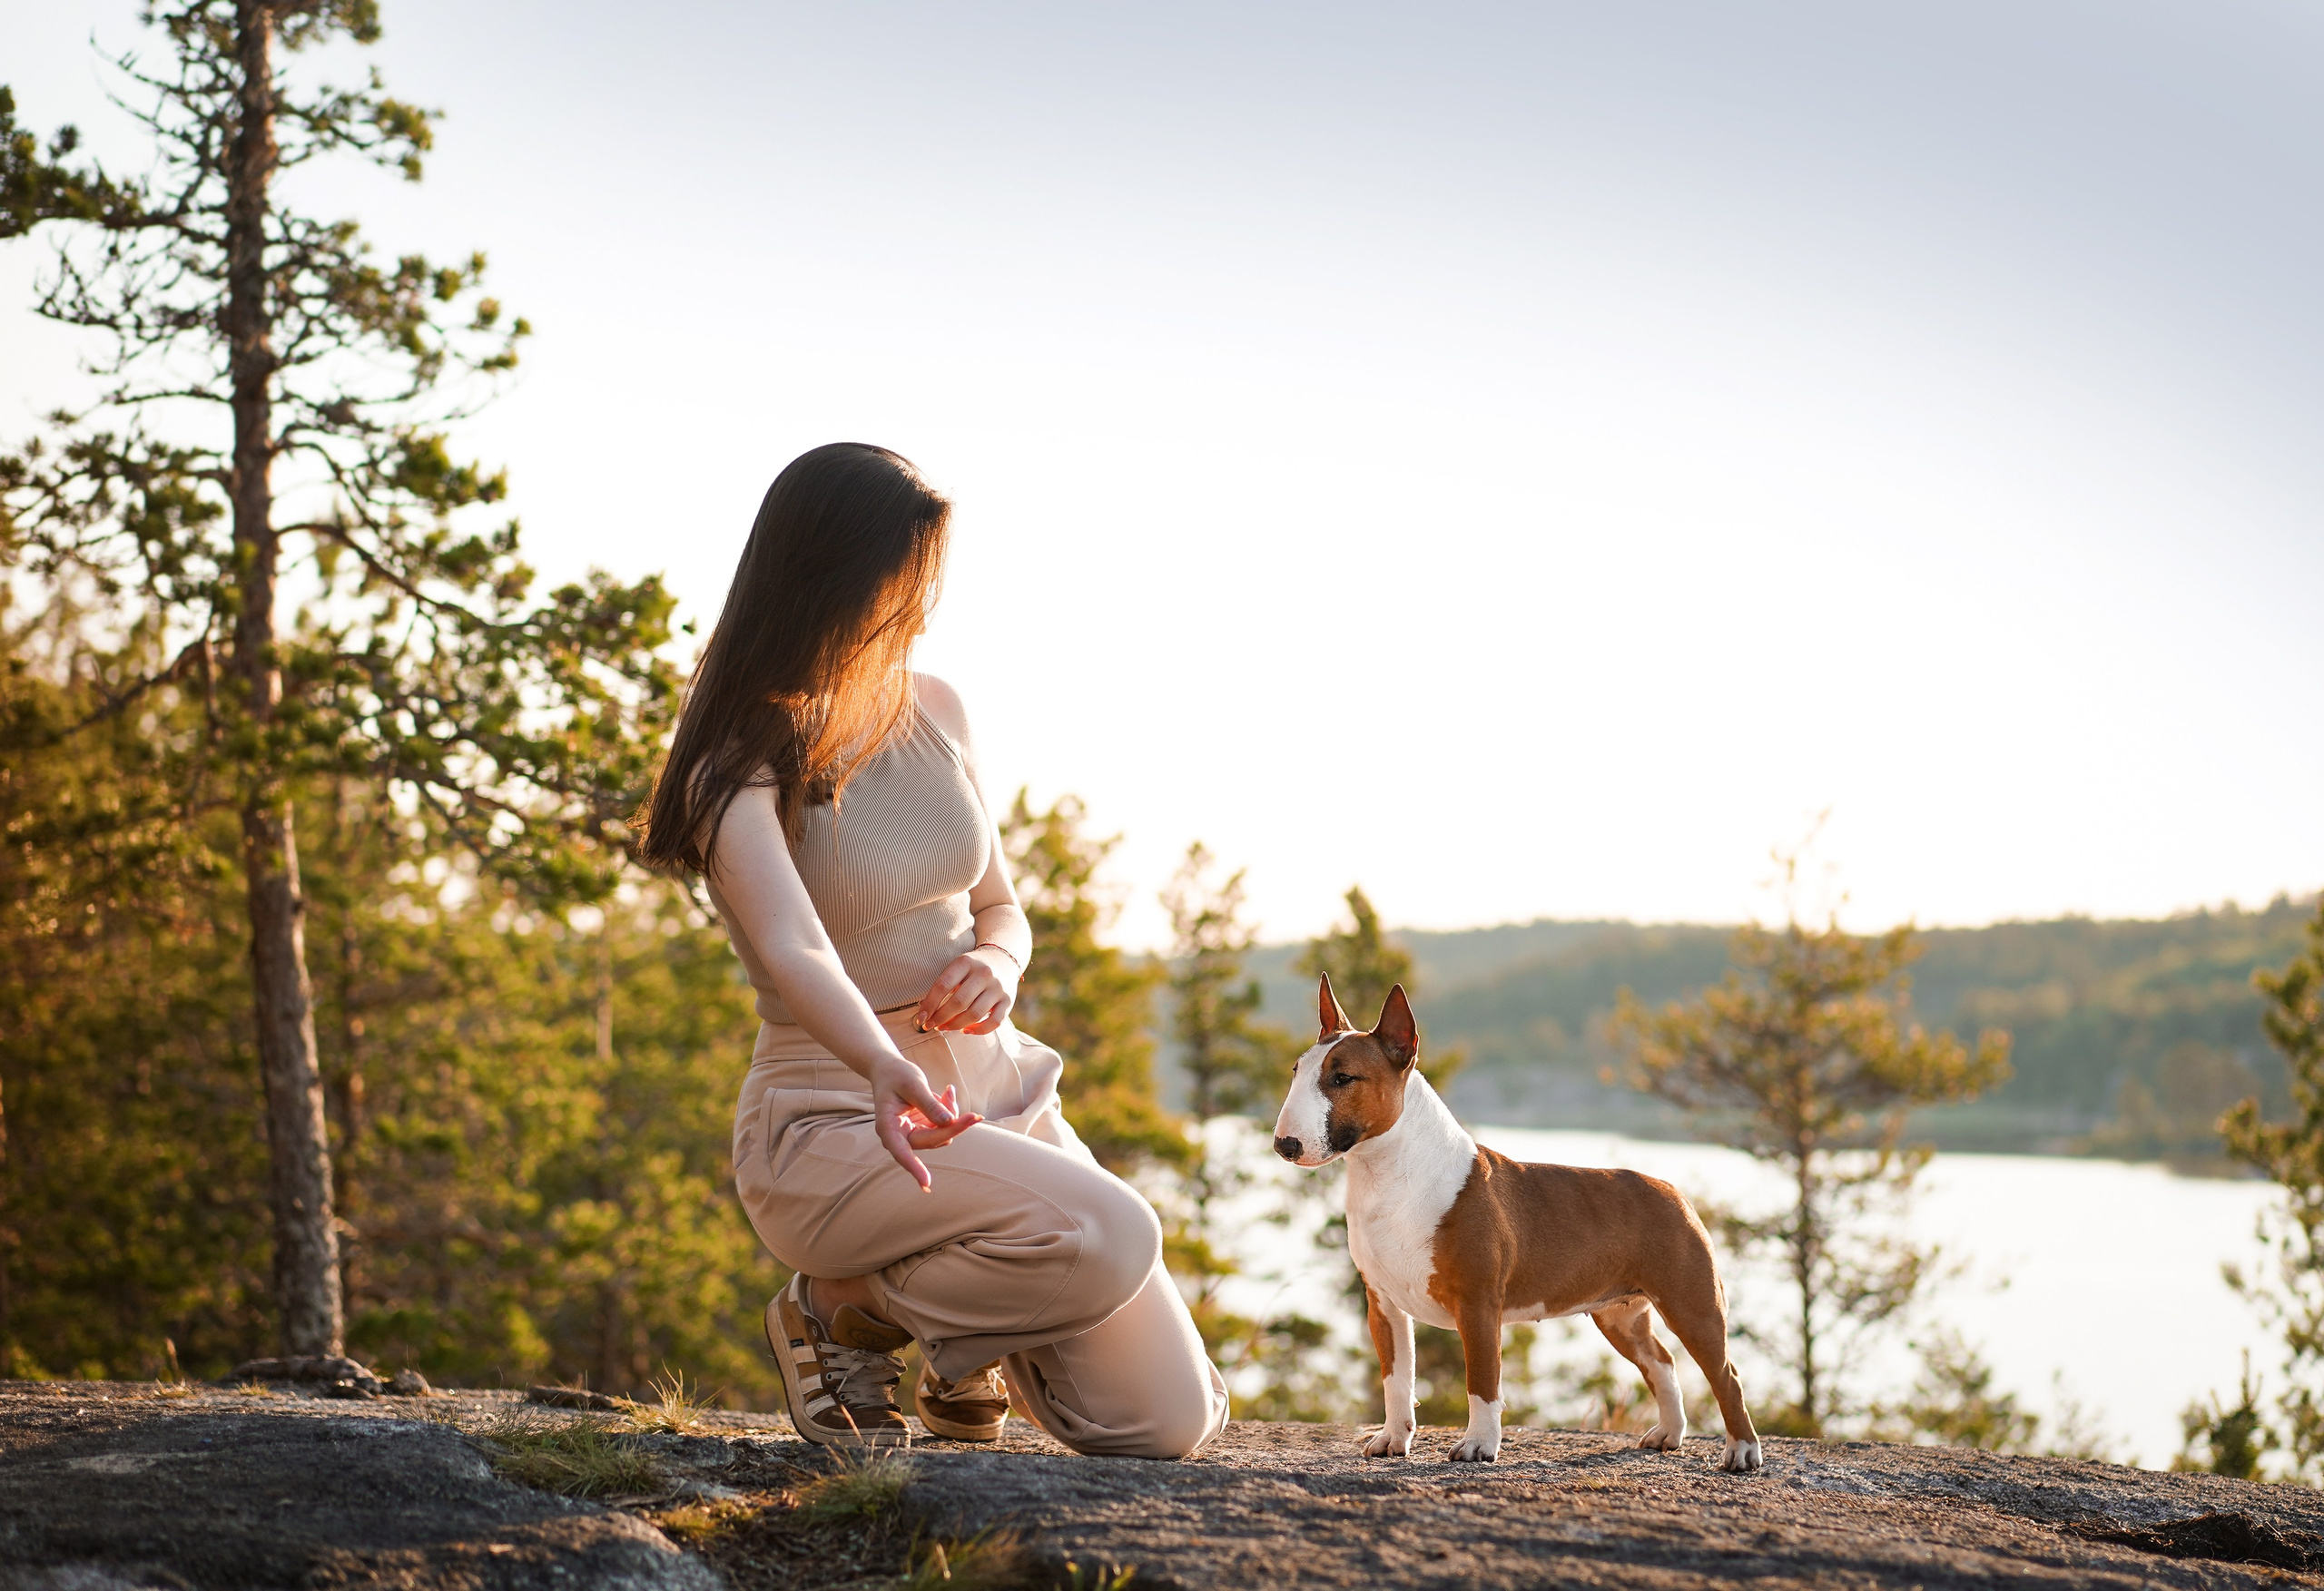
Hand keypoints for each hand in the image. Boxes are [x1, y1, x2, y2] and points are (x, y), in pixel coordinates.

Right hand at [871, 1057, 981, 1190]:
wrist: (890, 1071)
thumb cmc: (898, 1075)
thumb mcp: (914, 1084)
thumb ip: (929, 1104)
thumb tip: (949, 1122)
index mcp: (888, 1127)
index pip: (901, 1152)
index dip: (915, 1168)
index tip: (927, 1184)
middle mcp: (899, 1136)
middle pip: (932, 1141)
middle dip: (954, 1128)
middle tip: (976, 1115)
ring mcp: (913, 1135)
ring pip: (943, 1135)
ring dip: (953, 1116)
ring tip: (948, 1091)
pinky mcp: (924, 1130)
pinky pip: (945, 1127)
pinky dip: (951, 1112)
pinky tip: (947, 1093)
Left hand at [915, 945, 1019, 1034]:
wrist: (1002, 960)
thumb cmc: (971, 969)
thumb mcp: (957, 968)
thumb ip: (943, 987)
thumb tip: (924, 1013)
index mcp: (966, 962)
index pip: (943, 985)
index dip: (929, 1004)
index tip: (921, 1019)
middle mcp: (984, 973)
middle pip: (959, 1002)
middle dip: (940, 1017)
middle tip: (930, 1026)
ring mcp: (998, 987)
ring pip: (975, 1013)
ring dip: (956, 1025)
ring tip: (944, 1028)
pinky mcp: (1008, 1001)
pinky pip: (994, 1022)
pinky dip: (979, 1030)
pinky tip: (965, 1031)